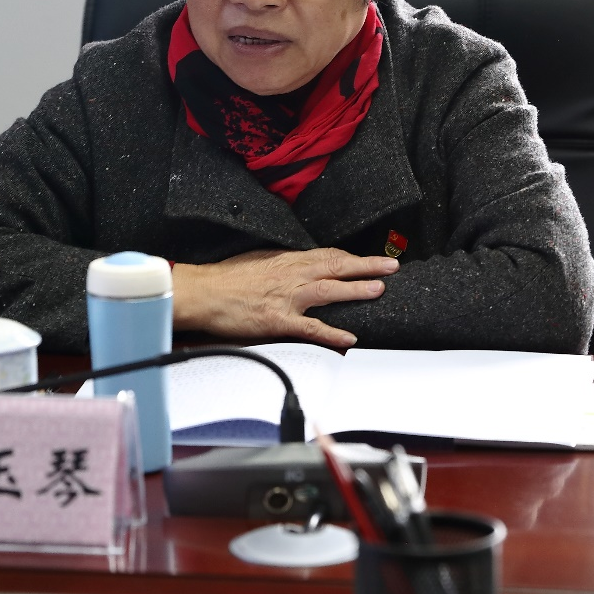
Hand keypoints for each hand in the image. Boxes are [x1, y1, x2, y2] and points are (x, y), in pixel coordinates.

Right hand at [171, 248, 398, 346]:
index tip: (370, 258)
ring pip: (330, 290)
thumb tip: (299, 266)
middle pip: (336, 266)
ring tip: (379, 290)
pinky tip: (349, 338)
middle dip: (366, 265)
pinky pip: (311, 327)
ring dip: (357, 289)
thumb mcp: (259, 260)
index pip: (327, 255)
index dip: (352, 257)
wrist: (203, 292)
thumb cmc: (225, 279)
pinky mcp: (278, 320)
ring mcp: (287, 297)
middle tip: (391, 266)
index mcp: (287, 261)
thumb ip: (283, 265)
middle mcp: (292, 275)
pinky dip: (332, 332)